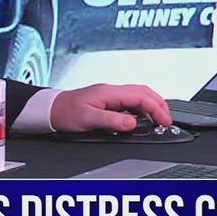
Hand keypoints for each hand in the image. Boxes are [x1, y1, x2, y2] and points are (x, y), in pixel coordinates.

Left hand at [49, 83, 171, 132]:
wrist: (50, 110)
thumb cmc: (64, 113)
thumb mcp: (88, 119)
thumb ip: (111, 121)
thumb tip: (132, 124)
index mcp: (108, 92)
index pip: (140, 96)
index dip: (156, 109)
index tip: (164, 122)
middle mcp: (110, 91)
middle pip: (143, 92)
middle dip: (159, 105)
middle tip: (167, 121)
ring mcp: (109, 95)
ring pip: (138, 95)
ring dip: (151, 106)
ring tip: (158, 120)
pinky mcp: (107, 101)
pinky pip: (130, 101)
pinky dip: (141, 108)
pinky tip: (142, 118)